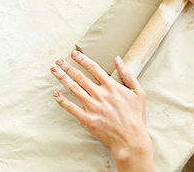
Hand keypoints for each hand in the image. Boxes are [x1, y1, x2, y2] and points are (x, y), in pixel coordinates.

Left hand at [51, 51, 154, 171]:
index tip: (74, 54)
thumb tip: (118, 59)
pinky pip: (71, 108)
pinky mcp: (87, 119)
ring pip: (73, 89)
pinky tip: (55, 94)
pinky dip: (62, 101)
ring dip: (62, 78)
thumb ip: (128, 74)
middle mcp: (100, 95)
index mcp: (111, 87)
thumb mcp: (139, 93)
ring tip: (54, 70)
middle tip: (58, 60)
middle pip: (80, 77)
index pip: (93, 68)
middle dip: (68, 67)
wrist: (131, 140)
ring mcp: (92, 107)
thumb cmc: (136, 117)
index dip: (82, 59)